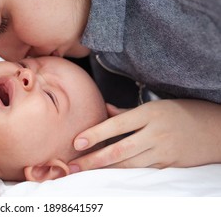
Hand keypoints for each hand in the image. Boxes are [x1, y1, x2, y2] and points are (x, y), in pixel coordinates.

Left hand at [69, 99, 220, 171]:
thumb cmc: (180, 113)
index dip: (95, 134)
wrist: (214, 129)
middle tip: (73, 166)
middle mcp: (155, 134)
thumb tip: (102, 110)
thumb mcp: (154, 106)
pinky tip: (107, 175)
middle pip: (119, 150)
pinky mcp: (168, 165)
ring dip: (104, 170)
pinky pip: (141, 170)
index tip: (76, 142)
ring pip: (129, 165)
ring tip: (84, 173)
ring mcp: (162, 152)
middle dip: (93, 160)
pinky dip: (123, 173)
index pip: (117, 125)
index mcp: (149, 114)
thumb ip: (125, 112)